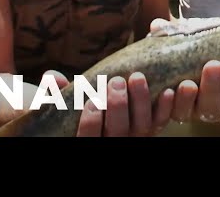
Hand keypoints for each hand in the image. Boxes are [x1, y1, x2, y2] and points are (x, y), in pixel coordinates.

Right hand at [47, 70, 174, 136]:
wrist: (95, 108)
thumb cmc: (70, 108)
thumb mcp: (58, 103)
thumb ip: (53, 92)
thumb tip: (51, 78)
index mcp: (87, 139)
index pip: (88, 140)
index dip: (91, 124)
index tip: (92, 102)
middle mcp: (112, 143)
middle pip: (118, 134)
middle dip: (118, 108)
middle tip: (116, 82)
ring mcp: (133, 137)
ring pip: (142, 128)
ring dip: (141, 102)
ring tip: (136, 77)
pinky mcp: (150, 128)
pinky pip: (160, 123)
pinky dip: (164, 108)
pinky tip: (167, 91)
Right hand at [149, 18, 219, 129]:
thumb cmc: (198, 53)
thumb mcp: (184, 43)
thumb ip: (170, 36)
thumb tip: (156, 24)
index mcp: (183, 98)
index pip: (178, 108)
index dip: (182, 100)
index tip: (186, 85)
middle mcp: (204, 108)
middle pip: (207, 108)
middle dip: (212, 88)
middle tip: (214, 65)